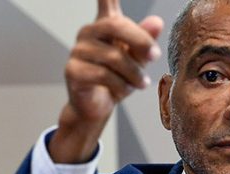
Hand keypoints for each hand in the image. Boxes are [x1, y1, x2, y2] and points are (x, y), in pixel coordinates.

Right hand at [49, 0, 163, 162]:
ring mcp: (78, 50)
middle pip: (116, 25)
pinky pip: (104, 75)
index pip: (106, 0)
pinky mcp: (73, 70)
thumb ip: (145, 41)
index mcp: (105, 25)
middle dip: (140, 41)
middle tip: (155, 56)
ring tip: (142, 83)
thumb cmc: (117, 79)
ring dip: (134, 73)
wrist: (97, 107)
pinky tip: (127, 90)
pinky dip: (121, 85)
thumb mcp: (137, 60)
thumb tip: (156, 23)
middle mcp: (88, 32)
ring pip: (114, 57)